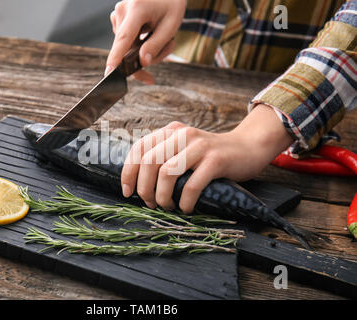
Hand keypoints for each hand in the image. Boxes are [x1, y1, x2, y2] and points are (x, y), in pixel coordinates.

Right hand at [106, 0, 186, 84]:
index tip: (109, 72)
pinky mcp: (117, 19)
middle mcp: (122, 11)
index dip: (116, 57)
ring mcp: (117, 15)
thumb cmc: (171, 4)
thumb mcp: (171, 25)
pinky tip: (151, 35)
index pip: (124, 38)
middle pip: (127, 49)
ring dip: (145, 51)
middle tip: (167, 49)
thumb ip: (156, 45)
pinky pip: (126, 42)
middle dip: (145, 58)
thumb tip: (143, 62)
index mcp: (137, 9)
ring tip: (164, 39)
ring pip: (127, 48)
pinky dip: (139, 45)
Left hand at [121, 105, 293, 212]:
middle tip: (150, 203)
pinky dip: (185, 202)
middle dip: (144, 188)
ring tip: (168, 207)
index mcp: (170, 132)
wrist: (247, 147)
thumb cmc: (210, 156)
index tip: (128, 192)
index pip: (139, 148)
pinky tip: (187, 208)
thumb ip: (164, 156)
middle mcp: (182, 135)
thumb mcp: (183, 148)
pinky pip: (192, 185)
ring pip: (167, 173)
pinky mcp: (215, 160)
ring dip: (163, 196)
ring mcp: (199, 146)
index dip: (128, 171)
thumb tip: (138, 183)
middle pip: (149, 162)